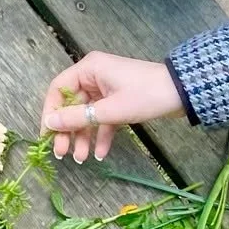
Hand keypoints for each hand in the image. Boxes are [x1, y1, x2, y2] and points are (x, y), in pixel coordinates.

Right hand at [41, 54, 183, 161]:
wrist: (182, 93)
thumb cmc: (145, 96)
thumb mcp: (110, 110)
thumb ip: (78, 118)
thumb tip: (49, 123)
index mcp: (89, 69)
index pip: (57, 89)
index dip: (50, 113)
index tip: (47, 136)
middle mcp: (94, 76)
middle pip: (72, 104)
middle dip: (67, 130)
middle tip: (62, 153)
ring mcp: (107, 88)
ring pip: (87, 114)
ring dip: (83, 136)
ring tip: (81, 159)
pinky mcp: (119, 100)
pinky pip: (103, 118)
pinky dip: (101, 135)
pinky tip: (100, 154)